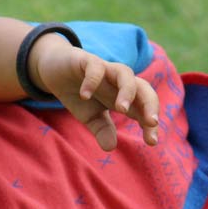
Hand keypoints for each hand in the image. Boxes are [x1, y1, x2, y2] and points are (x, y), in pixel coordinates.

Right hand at [32, 38, 159, 150]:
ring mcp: (105, 70)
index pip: (144, 109)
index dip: (149, 125)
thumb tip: (110, 147)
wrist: (55, 71)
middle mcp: (119, 83)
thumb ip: (102, 130)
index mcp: (123, 98)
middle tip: (151, 122)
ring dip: (127, 91)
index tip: (151, 142)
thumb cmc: (80, 94)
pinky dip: (92, 80)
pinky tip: (84, 96)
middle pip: (144, 88)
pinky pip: (95, 67)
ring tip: (122, 109)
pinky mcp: (87, 61)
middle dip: (150, 104)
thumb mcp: (90, 117)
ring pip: (125, 73)